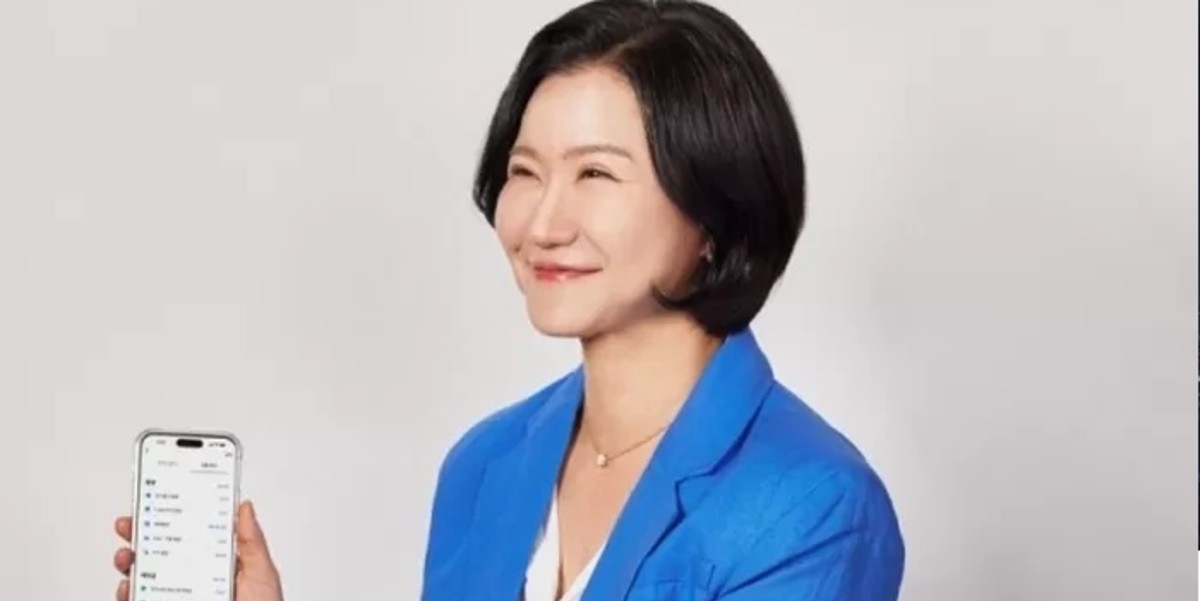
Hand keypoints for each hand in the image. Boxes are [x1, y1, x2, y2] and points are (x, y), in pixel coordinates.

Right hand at [113, 500, 283, 600]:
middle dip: (139, 535)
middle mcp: (195, 580)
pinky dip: (128, 593)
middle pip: (160, 552)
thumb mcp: (262, 574)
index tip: (157, 499)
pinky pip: (140, 599)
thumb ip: (251, 543)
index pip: (190, 535)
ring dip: (129, 563)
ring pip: (144, 576)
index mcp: (218, 563)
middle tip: (129, 525)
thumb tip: (244, 507)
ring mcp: (179, 596)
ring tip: (127, 557)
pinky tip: (129, 587)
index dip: (172, 516)